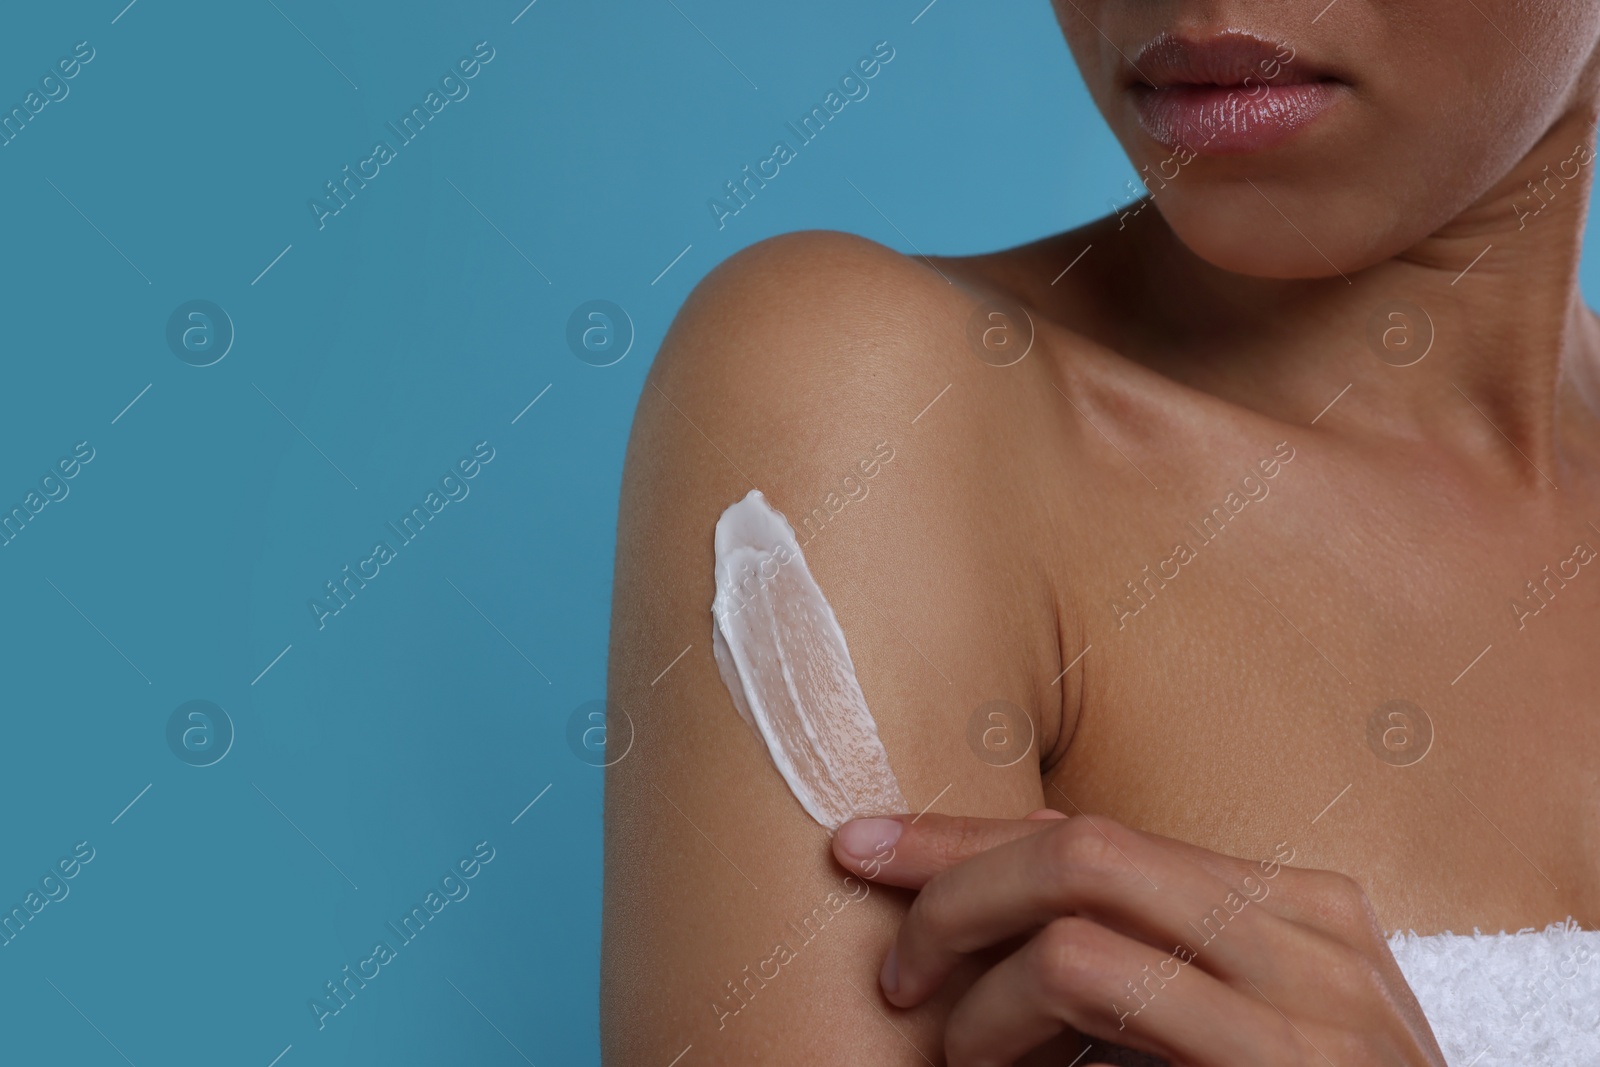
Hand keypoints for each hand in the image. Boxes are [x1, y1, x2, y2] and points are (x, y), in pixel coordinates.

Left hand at [831, 810, 1445, 1066]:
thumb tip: (1014, 872)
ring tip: (949, 1043)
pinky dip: (1008, 1011)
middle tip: (893, 963)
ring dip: (975, 964)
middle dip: (953, 880)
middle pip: (1082, 845)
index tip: (869, 847)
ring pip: (1076, 902)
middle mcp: (1313, 930)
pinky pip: (1092, 976)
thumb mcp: (1222, 1027)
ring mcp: (1312, 995)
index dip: (971, 837)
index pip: (1103, 836)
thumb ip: (1142, 952)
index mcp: (1300, 911)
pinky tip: (985, 1066)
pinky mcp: (1283, 1061)